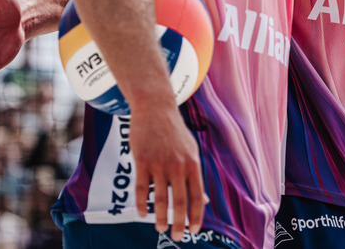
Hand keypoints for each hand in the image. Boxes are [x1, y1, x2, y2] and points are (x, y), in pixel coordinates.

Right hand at [130, 103, 206, 240]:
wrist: (155, 108)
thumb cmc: (175, 133)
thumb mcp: (191, 151)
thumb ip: (194, 177)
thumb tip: (203, 201)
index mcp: (193, 164)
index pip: (197, 196)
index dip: (196, 216)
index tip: (194, 230)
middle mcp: (178, 165)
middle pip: (179, 202)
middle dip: (179, 223)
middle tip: (177, 237)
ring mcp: (159, 163)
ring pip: (159, 199)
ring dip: (160, 217)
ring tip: (160, 228)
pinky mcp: (142, 161)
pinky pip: (142, 189)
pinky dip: (142, 204)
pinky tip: (142, 214)